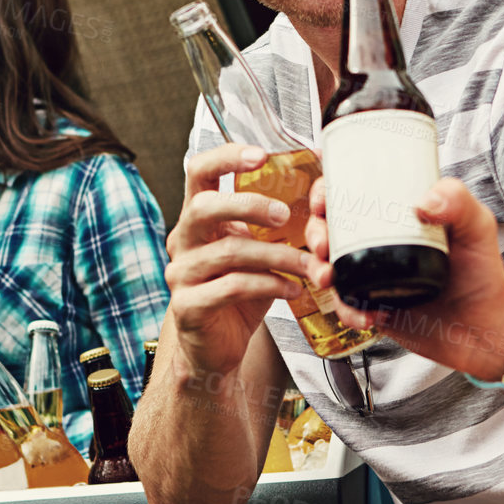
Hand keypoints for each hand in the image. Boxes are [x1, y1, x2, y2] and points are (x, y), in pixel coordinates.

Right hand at [165, 144, 311, 376]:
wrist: (218, 348)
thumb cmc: (240, 292)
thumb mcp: (256, 250)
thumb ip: (273, 225)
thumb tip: (321, 194)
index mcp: (197, 218)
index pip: (199, 173)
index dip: (226, 157)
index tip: (260, 155)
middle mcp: (183, 241)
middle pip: (204, 207)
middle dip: (250, 205)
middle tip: (286, 215)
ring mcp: (181, 274)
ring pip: (229, 251)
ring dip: (278, 255)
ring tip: (309, 265)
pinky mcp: (189, 306)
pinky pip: (233, 287)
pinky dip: (270, 285)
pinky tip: (292, 289)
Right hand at [306, 177, 503, 378]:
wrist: (484, 332)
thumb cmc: (483, 275)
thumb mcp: (478, 229)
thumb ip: (459, 203)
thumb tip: (422, 202)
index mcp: (397, 214)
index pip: (352, 192)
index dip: (326, 191)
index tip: (322, 199)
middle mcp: (379, 242)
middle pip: (329, 228)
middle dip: (314, 233)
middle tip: (323, 245)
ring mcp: (372, 275)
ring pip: (326, 265)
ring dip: (316, 269)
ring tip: (329, 279)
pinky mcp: (370, 307)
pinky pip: (344, 306)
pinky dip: (346, 310)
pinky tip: (366, 315)